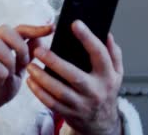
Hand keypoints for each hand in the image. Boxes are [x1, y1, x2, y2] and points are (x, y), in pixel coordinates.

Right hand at [0, 24, 54, 122]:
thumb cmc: (0, 87)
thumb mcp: (20, 71)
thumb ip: (28, 56)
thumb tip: (41, 39)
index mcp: (2, 45)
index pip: (18, 29)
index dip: (35, 28)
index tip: (51, 28)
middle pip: (4, 30)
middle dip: (20, 46)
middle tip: (24, 63)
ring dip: (9, 59)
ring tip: (11, 73)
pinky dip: (1, 71)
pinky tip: (3, 78)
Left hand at [26, 20, 123, 134]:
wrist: (102, 123)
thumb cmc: (105, 91)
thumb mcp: (116, 73)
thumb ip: (112, 53)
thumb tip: (107, 34)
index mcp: (107, 76)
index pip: (99, 54)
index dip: (88, 38)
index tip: (75, 24)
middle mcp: (95, 91)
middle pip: (75, 76)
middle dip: (55, 63)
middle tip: (38, 50)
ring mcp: (82, 104)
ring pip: (60, 92)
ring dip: (43, 79)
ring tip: (30, 65)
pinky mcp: (69, 113)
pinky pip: (52, 104)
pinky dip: (39, 93)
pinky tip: (31, 81)